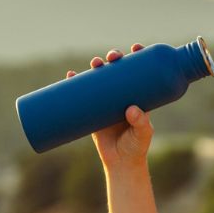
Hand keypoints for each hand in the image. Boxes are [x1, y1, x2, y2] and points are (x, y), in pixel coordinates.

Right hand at [66, 43, 151, 170]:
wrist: (120, 164)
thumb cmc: (136, 148)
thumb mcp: (142, 134)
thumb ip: (141, 122)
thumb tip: (131, 109)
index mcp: (138, 96)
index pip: (140, 72)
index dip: (138, 58)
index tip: (135, 48)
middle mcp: (122, 96)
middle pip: (118, 70)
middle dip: (114, 59)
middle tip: (112, 57)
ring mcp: (107, 102)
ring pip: (100, 79)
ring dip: (96, 67)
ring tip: (94, 63)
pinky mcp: (92, 111)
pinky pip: (83, 94)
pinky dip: (75, 83)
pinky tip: (70, 75)